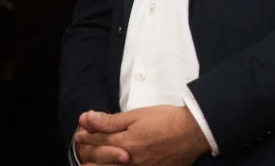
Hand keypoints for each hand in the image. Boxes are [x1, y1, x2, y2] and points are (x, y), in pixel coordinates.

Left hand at [76, 106, 210, 165]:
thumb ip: (111, 120)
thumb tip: (88, 118)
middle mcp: (128, 161)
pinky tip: (113, 165)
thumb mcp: (138, 114)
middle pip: (100, 158)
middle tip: (82, 144)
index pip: (98, 140)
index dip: (87, 135)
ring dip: (97, 164)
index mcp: (125, 143)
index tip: (80, 132)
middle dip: (88, 150)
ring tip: (89, 161)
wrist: (194, 132)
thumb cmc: (167, 120)